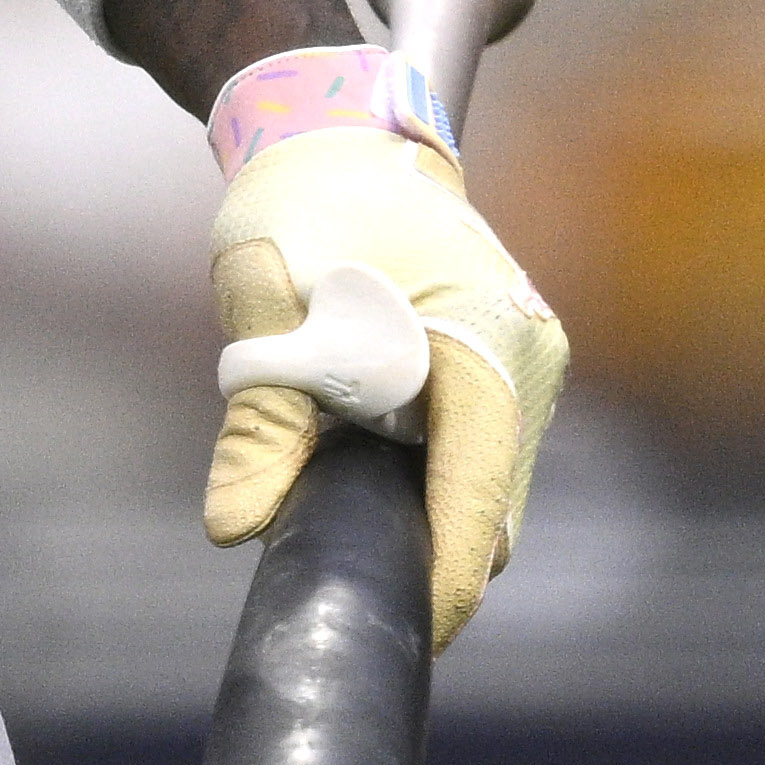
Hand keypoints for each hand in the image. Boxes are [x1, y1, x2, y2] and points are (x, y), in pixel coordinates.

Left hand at [202, 77, 563, 647]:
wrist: (334, 129)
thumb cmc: (300, 202)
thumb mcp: (264, 300)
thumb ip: (261, 420)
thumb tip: (236, 528)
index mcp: (486, 337)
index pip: (479, 494)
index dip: (443, 578)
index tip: (399, 634)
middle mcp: (528, 355)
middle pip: (492, 506)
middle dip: (428, 557)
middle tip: (341, 586)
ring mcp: (526, 361)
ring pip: (487, 487)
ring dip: (424, 516)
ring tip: (335, 520)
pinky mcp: (505, 366)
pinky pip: (476, 455)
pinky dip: (428, 482)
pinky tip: (361, 476)